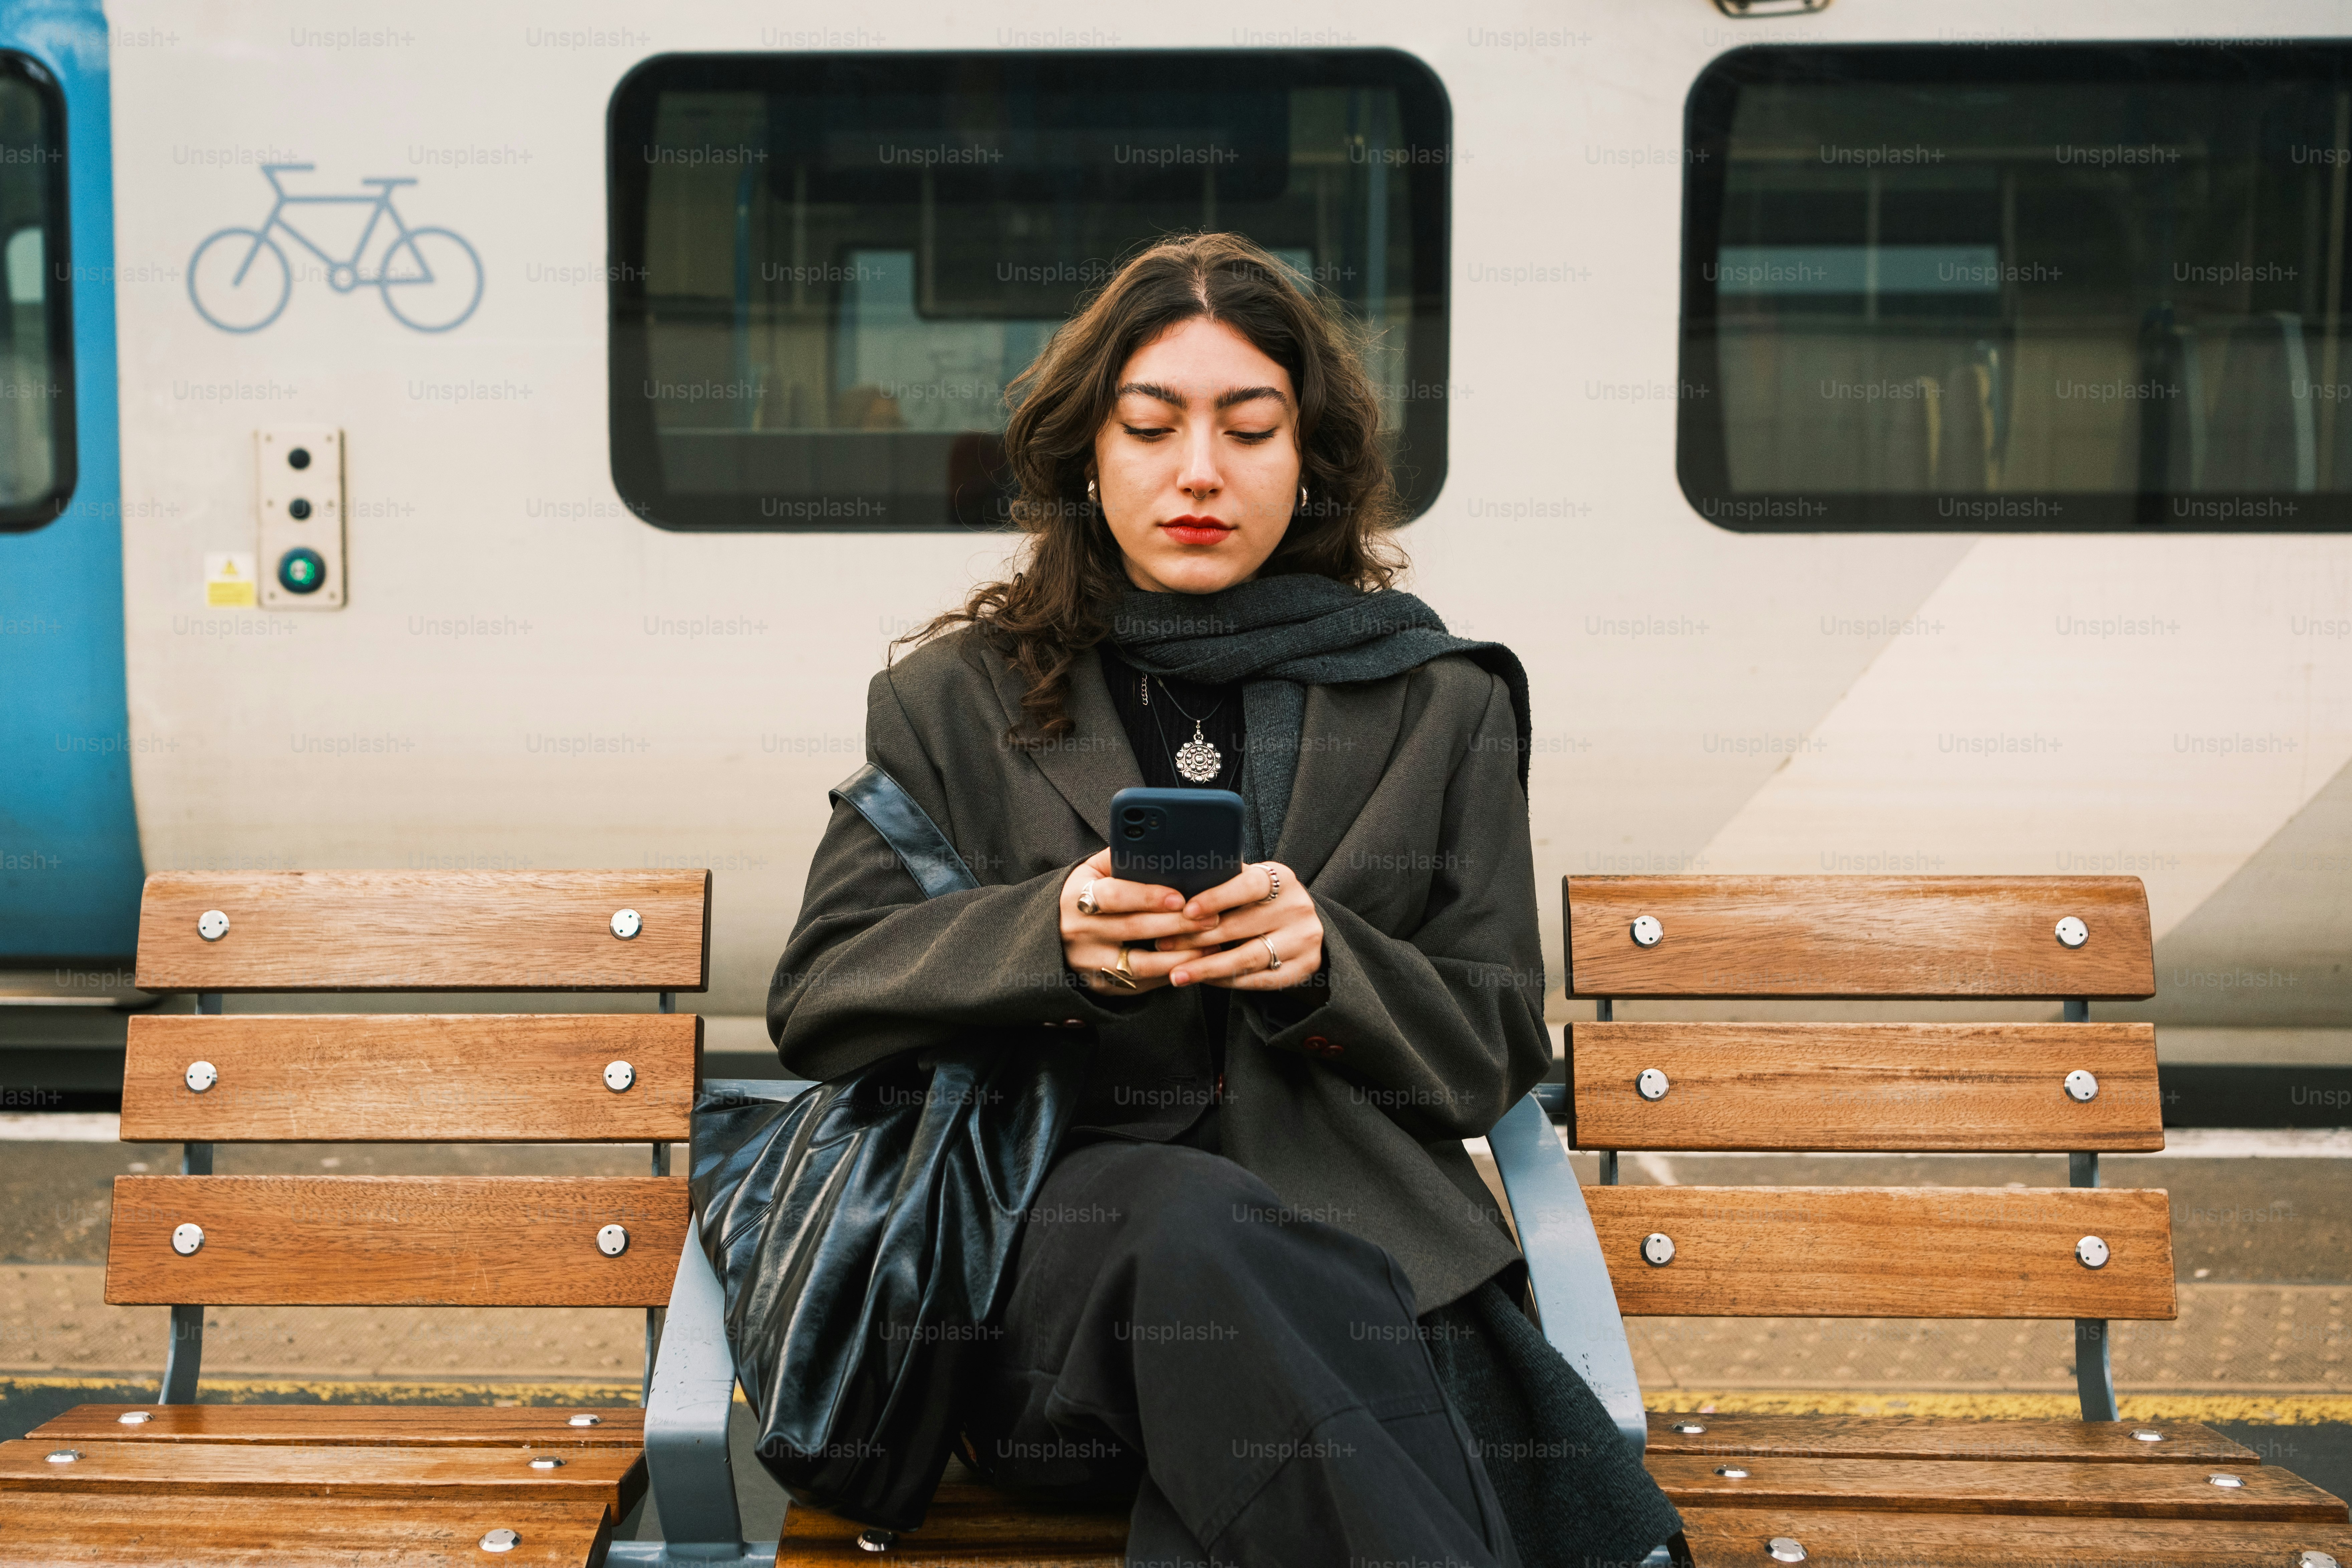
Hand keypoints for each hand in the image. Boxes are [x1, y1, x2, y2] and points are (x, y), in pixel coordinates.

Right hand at [1061, 849, 1220, 995]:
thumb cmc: (1082, 895)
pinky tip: (1194, 963)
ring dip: (1179, 956)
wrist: (1050, 934)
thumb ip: (1121, 858)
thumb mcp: (1091, 871)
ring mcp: (1089, 962)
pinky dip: (1169, 973)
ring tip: (1211, 944)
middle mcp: (1080, 932)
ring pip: (1140, 965)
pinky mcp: (1100, 985)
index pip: (1115, 896)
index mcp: (1077, 897)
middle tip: (1212, 918)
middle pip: (1133, 929)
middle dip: (1177, 925)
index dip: (1148, 897)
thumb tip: (1161, 845)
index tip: (1180, 898)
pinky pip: (1139, 984)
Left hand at [1152, 861, 1322, 989]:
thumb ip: (1224, 881)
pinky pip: (1258, 980)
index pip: (1248, 886)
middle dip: (1196, 937)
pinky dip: (1227, 981)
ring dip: (1207, 967)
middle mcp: (1297, 908)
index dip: (1216, 898)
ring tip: (1177, 973)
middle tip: (1163, 944)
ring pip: (1247, 958)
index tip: (1186, 911)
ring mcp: (1302, 940)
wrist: (1304, 926)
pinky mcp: (1303, 967)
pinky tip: (1204, 979)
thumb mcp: (1251, 883)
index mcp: (1282, 880)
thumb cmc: (1264, 901)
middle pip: (1240, 927)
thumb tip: (1177, 882)